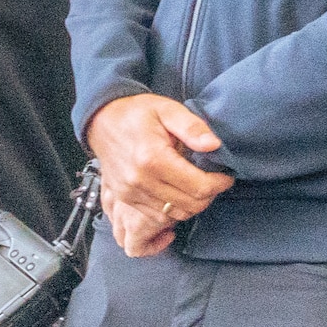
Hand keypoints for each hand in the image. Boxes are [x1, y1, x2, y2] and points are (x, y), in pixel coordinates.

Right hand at [88, 90, 231, 257]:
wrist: (101, 121)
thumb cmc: (136, 113)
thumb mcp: (168, 109)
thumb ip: (192, 127)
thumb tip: (214, 145)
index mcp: (152, 158)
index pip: (198, 187)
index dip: (219, 184)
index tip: (225, 175)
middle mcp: (139, 181)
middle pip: (189, 205)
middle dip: (209, 196)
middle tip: (214, 182)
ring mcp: (129, 193)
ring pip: (174, 215)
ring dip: (192, 205)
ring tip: (197, 187)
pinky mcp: (124, 199)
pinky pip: (157, 217)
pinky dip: (173, 210)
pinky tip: (178, 194)